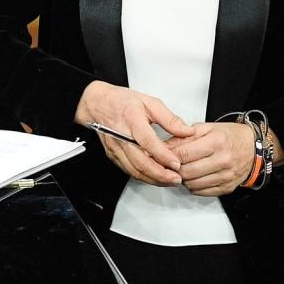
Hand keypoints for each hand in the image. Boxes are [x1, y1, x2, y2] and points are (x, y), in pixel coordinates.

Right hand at [75, 81, 192, 185]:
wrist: (97, 104)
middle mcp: (121, 136)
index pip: (147, 142)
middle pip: (140, 161)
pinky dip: (143, 177)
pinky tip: (155, 177)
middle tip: (176, 178)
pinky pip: (129, 170)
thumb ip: (169, 119)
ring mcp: (116, 148)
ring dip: (153, 179)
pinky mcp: (113, 156)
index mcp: (132, 120)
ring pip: (134, 170)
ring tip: (169, 181)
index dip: (162, 155)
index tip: (176, 163)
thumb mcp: (149, 102)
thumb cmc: (122, 102)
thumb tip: (187, 131)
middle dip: (160, 174)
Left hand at [170, 122, 257, 197]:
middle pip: (187, 171)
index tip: (163, 155)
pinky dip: (193, 186)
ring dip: (183, 178)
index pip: (184, 154)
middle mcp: (223, 160)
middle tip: (171, 164)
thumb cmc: (230, 136)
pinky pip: (201, 192)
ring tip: (183, 169)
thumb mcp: (207, 128)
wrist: (253, 148)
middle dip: (174, 168)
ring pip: (192, 184)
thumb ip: (184, 136)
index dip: (169, 156)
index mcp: (216, 142)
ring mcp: (226, 176)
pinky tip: (194, 177)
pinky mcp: (227, 187)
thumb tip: (165, 145)